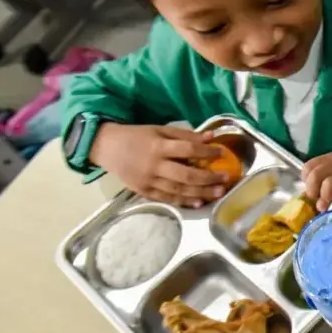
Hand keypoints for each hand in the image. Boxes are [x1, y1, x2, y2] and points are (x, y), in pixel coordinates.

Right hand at [90, 123, 227, 207]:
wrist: (106, 147)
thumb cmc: (136, 136)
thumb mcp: (160, 130)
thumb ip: (185, 135)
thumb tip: (211, 137)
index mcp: (159, 146)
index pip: (188, 150)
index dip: (207, 152)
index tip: (222, 153)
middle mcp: (154, 165)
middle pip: (186, 174)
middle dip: (208, 178)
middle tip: (225, 179)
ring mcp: (148, 180)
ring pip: (178, 189)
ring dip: (201, 193)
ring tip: (218, 193)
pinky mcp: (143, 191)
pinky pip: (167, 198)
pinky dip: (184, 201)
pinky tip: (199, 202)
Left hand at [303, 152, 331, 211]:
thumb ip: (318, 184)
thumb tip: (307, 197)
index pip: (309, 167)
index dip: (307, 182)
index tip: (313, 192)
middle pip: (317, 174)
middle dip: (313, 191)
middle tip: (318, 201)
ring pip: (329, 184)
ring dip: (325, 199)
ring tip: (327, 207)